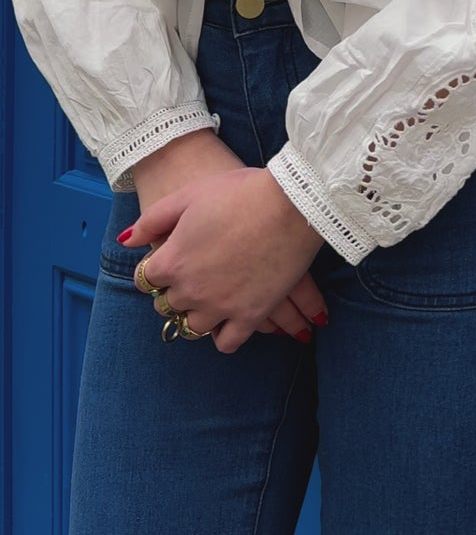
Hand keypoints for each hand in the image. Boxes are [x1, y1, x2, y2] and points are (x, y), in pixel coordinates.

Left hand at [129, 141, 326, 348]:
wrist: (289, 203)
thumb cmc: (239, 192)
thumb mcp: (189, 196)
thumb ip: (152, 220)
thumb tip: (127, 241)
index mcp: (172, 260)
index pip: (146, 280)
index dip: (156, 269)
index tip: (168, 262)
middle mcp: (190, 290)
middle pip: (167, 305)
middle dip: (174, 292)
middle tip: (191, 276)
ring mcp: (220, 306)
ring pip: (193, 327)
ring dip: (196, 314)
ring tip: (210, 298)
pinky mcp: (250, 316)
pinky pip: (227, 343)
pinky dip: (224, 336)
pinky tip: (229, 320)